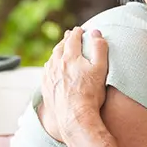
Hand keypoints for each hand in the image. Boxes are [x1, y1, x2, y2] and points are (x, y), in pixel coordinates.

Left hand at [40, 27, 108, 141]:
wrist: (74, 117)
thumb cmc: (90, 94)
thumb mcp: (101, 69)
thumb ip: (99, 48)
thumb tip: (95, 32)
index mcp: (70, 57)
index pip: (73, 39)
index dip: (77, 32)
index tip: (80, 29)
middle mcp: (56, 64)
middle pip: (60, 47)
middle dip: (66, 39)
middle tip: (69, 36)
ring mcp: (49, 76)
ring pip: (52, 58)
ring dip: (57, 51)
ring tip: (61, 50)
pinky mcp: (45, 87)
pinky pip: (46, 71)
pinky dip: (50, 65)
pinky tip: (52, 67)